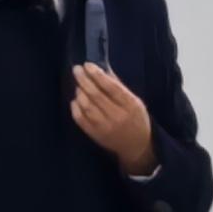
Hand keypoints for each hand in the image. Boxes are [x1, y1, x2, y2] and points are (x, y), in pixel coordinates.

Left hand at [71, 61, 158, 175]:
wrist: (136, 146)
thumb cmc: (137, 119)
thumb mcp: (135, 101)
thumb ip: (119, 86)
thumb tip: (103, 69)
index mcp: (130, 105)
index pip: (111, 87)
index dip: (98, 75)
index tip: (88, 65)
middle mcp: (117, 116)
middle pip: (96, 95)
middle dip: (84, 80)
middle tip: (77, 69)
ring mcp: (104, 126)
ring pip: (87, 106)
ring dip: (80, 92)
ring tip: (78, 85)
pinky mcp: (95, 134)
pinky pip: (80, 119)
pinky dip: (75, 107)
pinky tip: (76, 100)